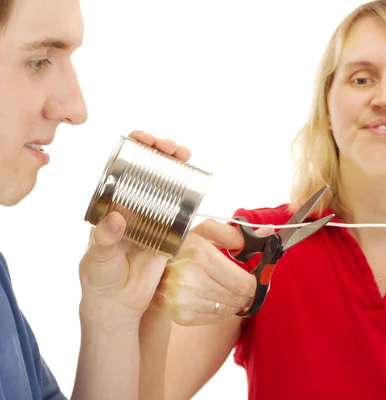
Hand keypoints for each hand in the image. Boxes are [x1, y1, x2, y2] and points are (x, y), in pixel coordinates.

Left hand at [78, 131, 191, 326]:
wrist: (120, 304)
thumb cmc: (100, 277)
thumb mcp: (98, 258)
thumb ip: (105, 240)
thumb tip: (116, 219)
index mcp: (111, 204)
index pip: (122, 168)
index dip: (133, 150)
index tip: (143, 140)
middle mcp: (133, 205)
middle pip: (149, 171)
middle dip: (160, 153)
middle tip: (169, 147)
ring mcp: (153, 217)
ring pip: (167, 185)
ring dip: (176, 167)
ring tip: (184, 154)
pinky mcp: (171, 232)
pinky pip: (181, 209)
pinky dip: (189, 194)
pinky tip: (195, 181)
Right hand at [150, 219, 272, 325]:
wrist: (150, 267)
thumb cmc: (183, 247)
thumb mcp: (206, 233)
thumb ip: (237, 235)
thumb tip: (268, 232)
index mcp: (201, 256)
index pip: (242, 283)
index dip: (255, 284)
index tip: (256, 280)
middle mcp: (191, 280)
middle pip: (237, 298)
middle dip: (247, 294)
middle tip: (247, 288)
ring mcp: (184, 300)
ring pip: (227, 310)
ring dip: (234, 302)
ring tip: (229, 291)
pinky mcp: (181, 315)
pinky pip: (214, 318)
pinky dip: (220, 310)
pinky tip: (216, 298)